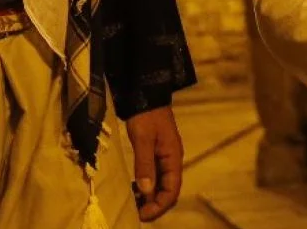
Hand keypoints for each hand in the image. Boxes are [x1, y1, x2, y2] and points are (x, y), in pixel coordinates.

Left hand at [125, 106, 181, 221]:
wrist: (146, 93)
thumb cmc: (146, 115)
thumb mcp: (143, 139)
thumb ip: (145, 164)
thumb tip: (146, 191)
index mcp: (173, 158)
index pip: (171, 191)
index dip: (158, 206)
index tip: (141, 214)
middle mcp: (172, 161)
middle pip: (168, 191)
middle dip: (154, 205)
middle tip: (135, 213)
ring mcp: (164, 158)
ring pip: (161, 185)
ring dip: (150, 197)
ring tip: (133, 203)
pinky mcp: (156, 154)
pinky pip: (154, 176)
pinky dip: (146, 186)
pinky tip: (134, 189)